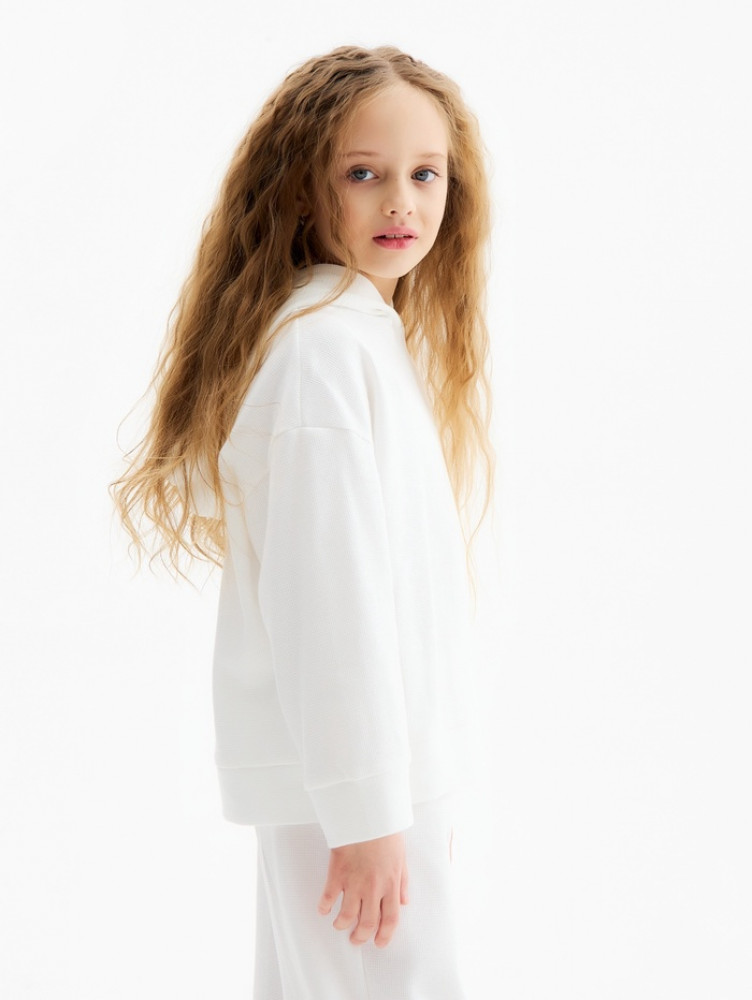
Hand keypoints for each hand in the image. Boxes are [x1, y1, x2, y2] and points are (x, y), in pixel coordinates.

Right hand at [317, 831, 408, 947]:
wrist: (368, 815)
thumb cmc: (386, 832)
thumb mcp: (401, 857)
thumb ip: (403, 882)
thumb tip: (404, 901)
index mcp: (391, 884)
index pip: (390, 919)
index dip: (385, 935)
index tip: (379, 943)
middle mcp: (373, 888)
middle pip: (368, 923)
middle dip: (361, 936)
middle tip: (356, 940)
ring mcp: (354, 882)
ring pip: (347, 916)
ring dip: (342, 925)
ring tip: (339, 925)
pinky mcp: (337, 873)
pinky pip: (328, 898)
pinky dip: (324, 907)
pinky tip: (323, 910)